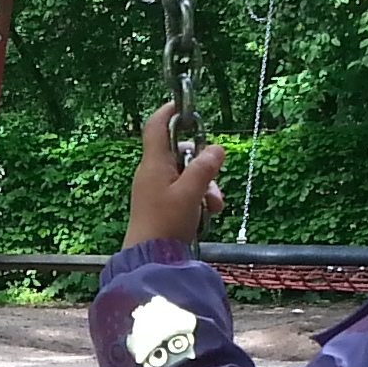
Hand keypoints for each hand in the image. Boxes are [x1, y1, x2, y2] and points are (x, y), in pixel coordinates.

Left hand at [125, 102, 225, 247]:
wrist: (150, 259)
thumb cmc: (166, 223)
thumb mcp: (190, 193)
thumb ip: (204, 168)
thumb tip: (217, 149)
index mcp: (154, 163)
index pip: (157, 126)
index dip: (170, 112)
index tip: (186, 107)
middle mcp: (153, 173)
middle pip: (181, 153)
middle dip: (203, 164)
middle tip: (215, 178)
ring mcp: (157, 190)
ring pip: (187, 175)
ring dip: (205, 187)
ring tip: (214, 206)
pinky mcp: (163, 206)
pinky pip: (185, 193)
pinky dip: (199, 199)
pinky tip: (208, 214)